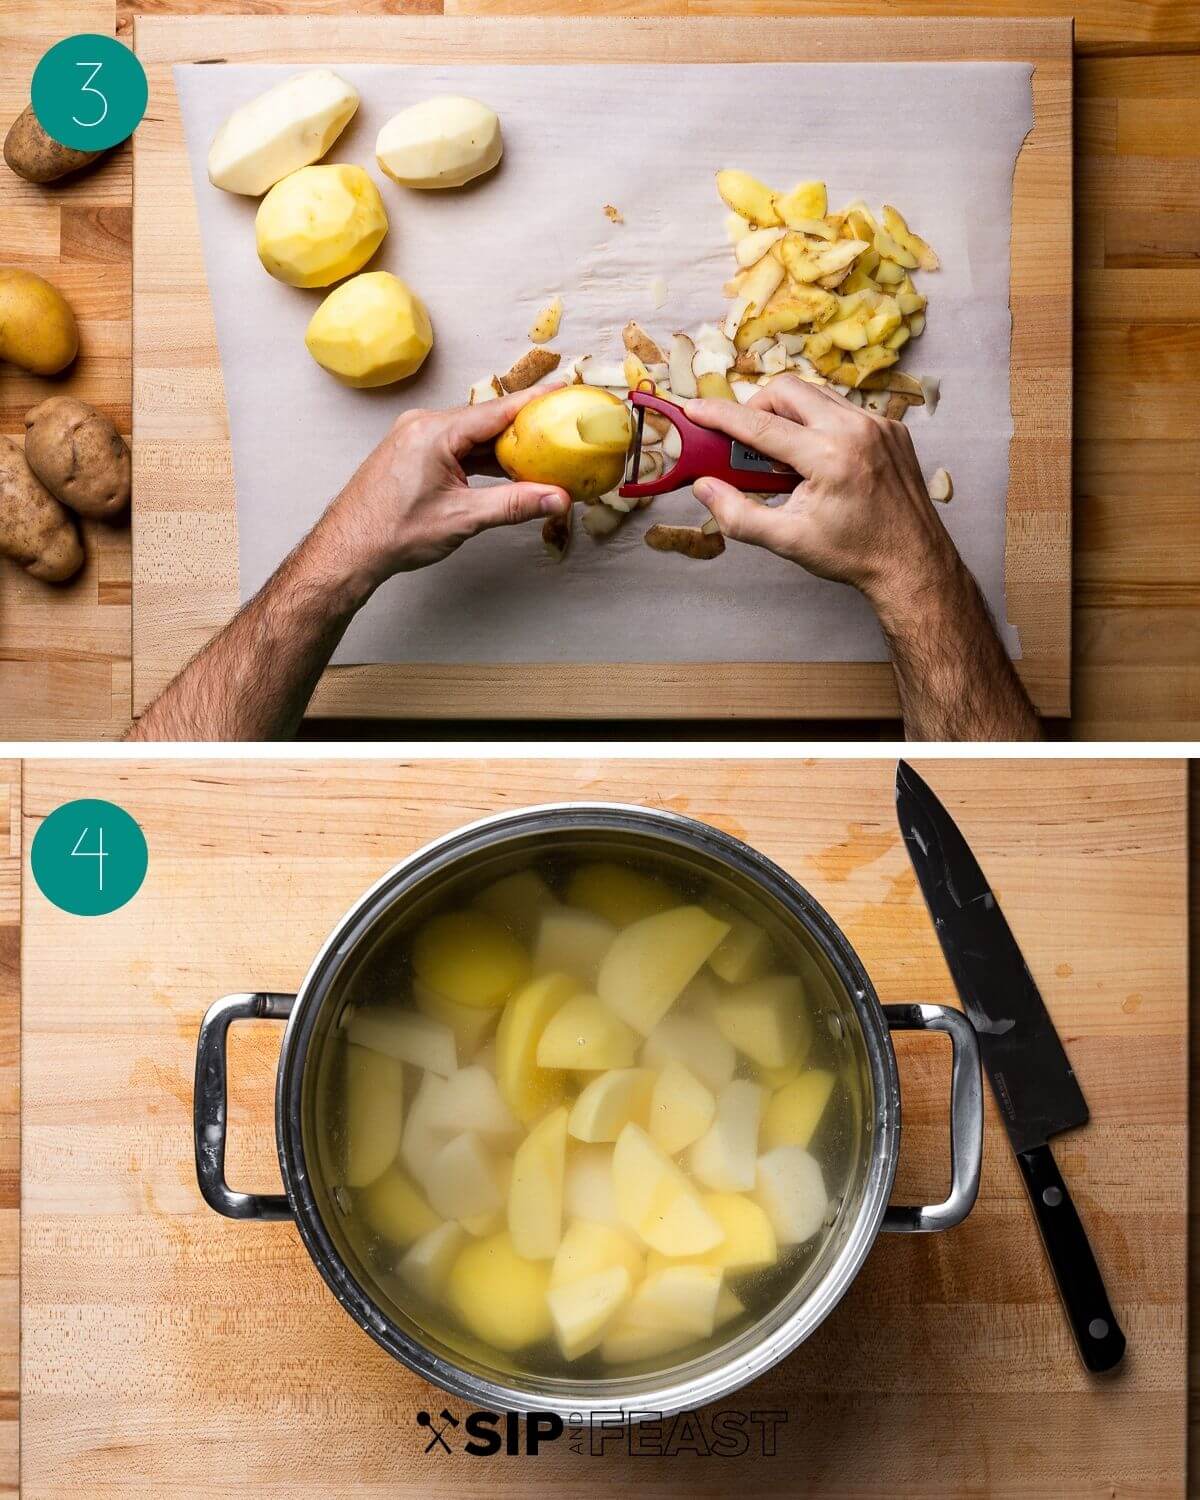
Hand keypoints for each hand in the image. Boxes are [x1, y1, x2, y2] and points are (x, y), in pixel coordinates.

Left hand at [312, 387, 570, 589]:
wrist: (348, 549)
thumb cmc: (394, 532)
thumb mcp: (463, 518)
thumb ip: (515, 504)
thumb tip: (557, 498)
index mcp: (435, 432)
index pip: (497, 410)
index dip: (534, 402)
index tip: (563, 391)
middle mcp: (423, 424)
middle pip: (486, 419)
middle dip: (524, 428)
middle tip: (560, 429)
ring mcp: (415, 436)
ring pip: (472, 434)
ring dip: (503, 447)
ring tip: (540, 455)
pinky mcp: (413, 452)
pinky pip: (456, 446)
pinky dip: (481, 457)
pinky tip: (504, 470)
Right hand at [686, 374, 960, 611]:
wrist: (912, 562)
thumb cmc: (853, 554)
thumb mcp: (787, 541)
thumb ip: (737, 514)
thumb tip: (704, 487)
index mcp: (830, 457)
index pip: (761, 426)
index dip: (721, 417)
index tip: (694, 410)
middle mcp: (857, 430)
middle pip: (787, 390)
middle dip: (757, 408)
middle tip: (746, 442)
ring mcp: (879, 424)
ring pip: (816, 394)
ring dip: (789, 415)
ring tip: (782, 455)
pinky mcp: (891, 428)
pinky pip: (843, 409)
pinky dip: (819, 424)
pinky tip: (817, 458)